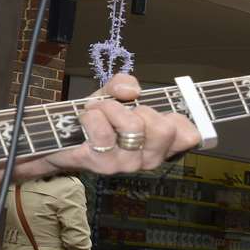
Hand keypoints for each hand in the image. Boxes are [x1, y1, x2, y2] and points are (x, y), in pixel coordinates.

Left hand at [46, 73, 200, 174]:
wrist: (59, 137)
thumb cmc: (93, 117)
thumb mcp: (112, 95)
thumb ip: (124, 84)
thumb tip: (132, 91)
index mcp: (159, 144)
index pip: (190, 136)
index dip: (179, 118)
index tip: (160, 109)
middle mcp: (148, 158)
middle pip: (163, 129)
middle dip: (139, 108)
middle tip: (120, 109)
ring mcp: (126, 164)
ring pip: (133, 128)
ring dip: (110, 109)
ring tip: (98, 110)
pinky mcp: (103, 165)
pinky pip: (104, 132)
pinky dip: (92, 116)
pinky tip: (86, 119)